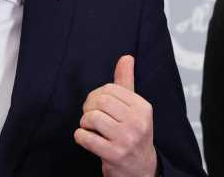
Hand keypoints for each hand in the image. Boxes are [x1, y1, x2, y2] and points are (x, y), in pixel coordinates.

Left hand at [74, 55, 158, 176]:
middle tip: (90, 116)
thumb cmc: (134, 134)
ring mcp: (126, 140)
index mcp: (142, 107)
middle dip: (89, 107)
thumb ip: (127, 82)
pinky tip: (86, 138)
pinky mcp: (113, 155)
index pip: (110, 89)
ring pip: (92, 118)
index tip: (97, 104)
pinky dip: (80, 136)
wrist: (141, 169)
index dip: (97, 95)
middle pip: (100, 101)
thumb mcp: (134, 108)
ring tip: (89, 127)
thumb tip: (126, 57)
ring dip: (84, 122)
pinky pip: (85, 137)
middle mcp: (137, 122)